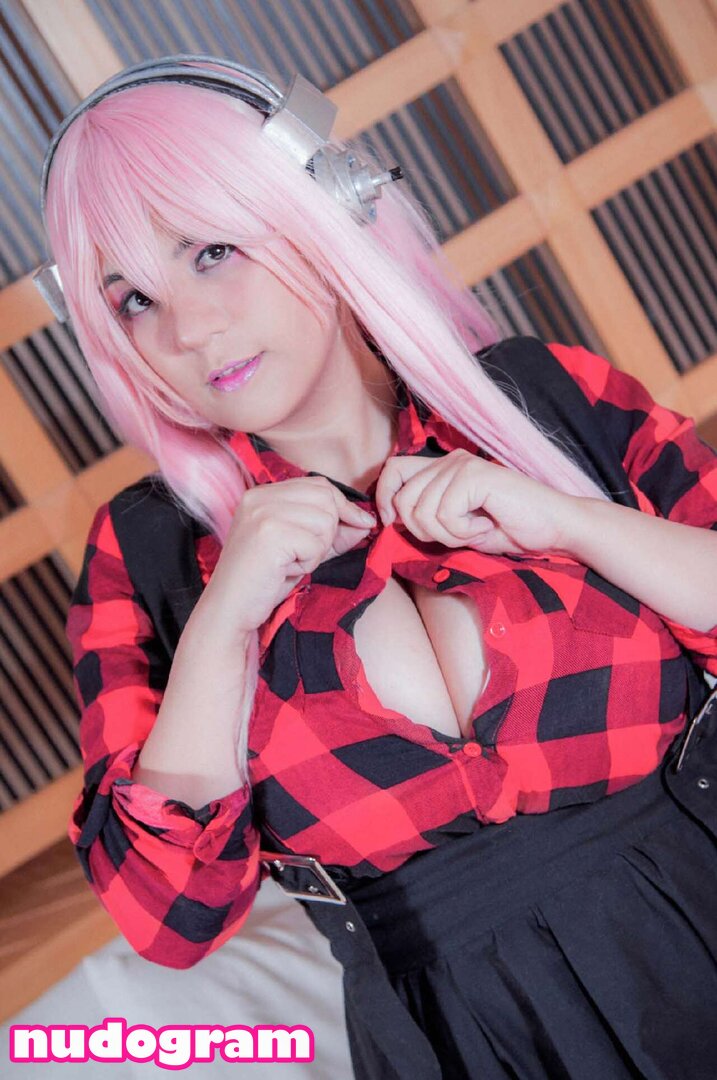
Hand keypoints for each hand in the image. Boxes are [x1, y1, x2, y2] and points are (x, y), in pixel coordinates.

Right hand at [204, 475, 375, 633]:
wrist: (229, 609)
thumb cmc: (264, 581)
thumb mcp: (301, 549)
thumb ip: (333, 533)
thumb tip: (366, 521)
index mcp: (263, 494)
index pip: (320, 485)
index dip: (343, 507)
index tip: (358, 525)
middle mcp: (260, 497)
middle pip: (326, 499)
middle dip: (329, 531)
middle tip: (303, 555)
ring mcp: (262, 513)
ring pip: (325, 521)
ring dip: (317, 550)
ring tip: (290, 563)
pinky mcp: (269, 534)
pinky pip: (315, 545)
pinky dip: (308, 563)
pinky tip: (285, 570)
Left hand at [375, 449, 579, 555]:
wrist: (555, 527)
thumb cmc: (511, 528)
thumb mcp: (458, 527)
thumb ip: (428, 518)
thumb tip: (390, 520)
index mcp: (443, 467)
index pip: (393, 470)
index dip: (384, 498)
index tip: (393, 525)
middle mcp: (450, 460)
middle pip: (402, 498)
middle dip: (422, 530)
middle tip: (457, 534)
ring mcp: (462, 465)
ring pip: (421, 510)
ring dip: (447, 534)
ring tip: (475, 529)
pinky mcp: (474, 476)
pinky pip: (444, 515)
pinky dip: (463, 532)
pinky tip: (487, 524)